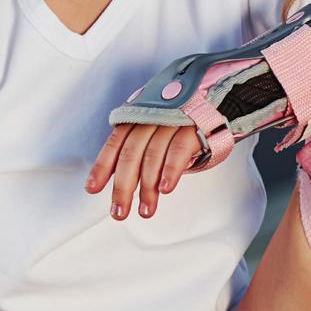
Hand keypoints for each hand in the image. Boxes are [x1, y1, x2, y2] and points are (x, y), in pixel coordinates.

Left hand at [85, 120, 204, 219]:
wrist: (217, 98)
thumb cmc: (182, 122)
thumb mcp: (156, 130)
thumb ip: (140, 150)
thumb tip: (122, 183)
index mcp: (138, 119)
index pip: (115, 144)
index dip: (102, 167)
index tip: (93, 189)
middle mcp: (151, 118)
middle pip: (131, 154)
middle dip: (123, 186)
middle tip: (120, 211)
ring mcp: (172, 120)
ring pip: (153, 155)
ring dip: (147, 187)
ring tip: (146, 210)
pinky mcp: (193, 126)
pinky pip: (178, 150)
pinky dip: (170, 170)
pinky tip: (165, 188)